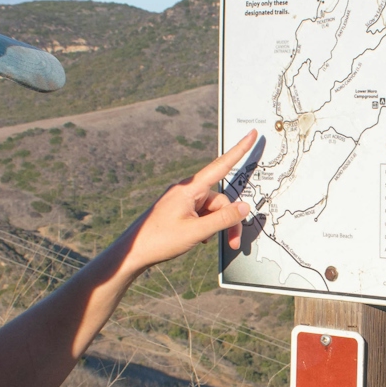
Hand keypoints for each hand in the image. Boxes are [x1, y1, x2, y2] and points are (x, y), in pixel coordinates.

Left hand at [120, 129, 256, 274]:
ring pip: (212, 209)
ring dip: (218, 225)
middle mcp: (187, 191)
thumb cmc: (159, 240)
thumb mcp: (196, 231)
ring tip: (212, 242)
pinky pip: (201, 214)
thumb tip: (244, 208)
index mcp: (189, 189)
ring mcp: (183, 201)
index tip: (252, 134)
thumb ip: (223, 219)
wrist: (133, 252)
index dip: (239, 150)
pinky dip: (206, 225)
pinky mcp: (179, 210)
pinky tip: (201, 239)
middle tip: (233, 242)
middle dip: (229, 220)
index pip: (221, 166)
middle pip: (220, 200)